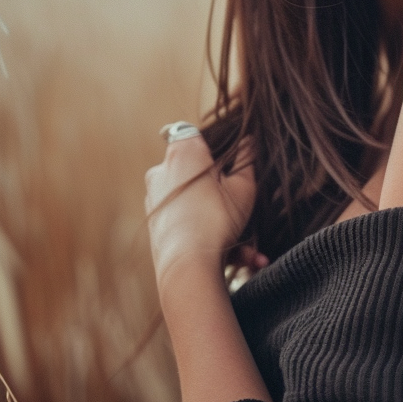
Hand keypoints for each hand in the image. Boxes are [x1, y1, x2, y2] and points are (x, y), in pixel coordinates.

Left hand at [145, 134, 256, 292]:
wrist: (187, 267)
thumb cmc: (217, 221)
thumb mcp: (244, 187)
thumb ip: (247, 158)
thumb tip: (249, 139)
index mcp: (183, 152)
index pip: (196, 134)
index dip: (215, 147)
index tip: (231, 164)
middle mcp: (162, 170)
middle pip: (196, 170)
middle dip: (222, 190)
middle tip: (242, 207)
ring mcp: (154, 197)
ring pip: (194, 201)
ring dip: (220, 218)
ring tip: (247, 247)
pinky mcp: (153, 222)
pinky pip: (185, 220)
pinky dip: (206, 233)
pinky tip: (235, 256)